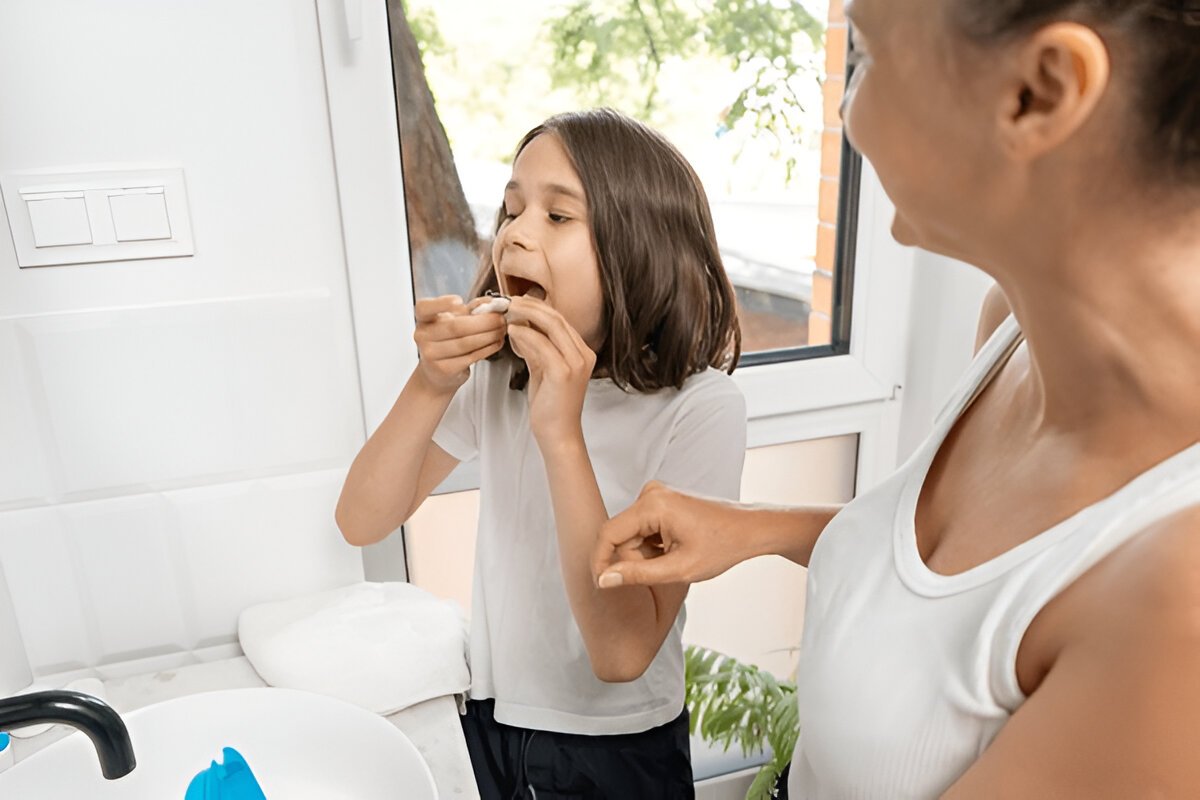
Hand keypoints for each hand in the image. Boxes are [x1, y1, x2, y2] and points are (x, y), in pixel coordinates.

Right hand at [413, 295, 506, 393]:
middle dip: (484, 322)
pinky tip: (496, 342)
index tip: (459, 301)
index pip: (424, 307)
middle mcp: (423, 336)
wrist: (437, 371)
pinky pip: (471, 356)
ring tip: (501, 330)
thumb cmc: (447, 341)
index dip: (441, 303)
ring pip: (466, 343)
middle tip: (500, 318)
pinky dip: (488, 348)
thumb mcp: (455, 320)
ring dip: (489, 335)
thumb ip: (471, 309)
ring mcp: (431, 354)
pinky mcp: (445, 369)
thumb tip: (490, 302)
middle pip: (455, 326)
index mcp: (424, 319)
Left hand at [505, 295, 595, 442]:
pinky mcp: (564, 373)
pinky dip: (525, 335)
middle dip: (531, 306)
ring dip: (526, 316)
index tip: (518, 302)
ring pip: (551, 326)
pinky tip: (512, 332)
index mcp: (582, 353)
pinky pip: (542, 345)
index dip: (538, 307)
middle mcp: (584, 355)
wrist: (558, 434)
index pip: (560, 320)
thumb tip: (521, 328)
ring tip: (508, 313)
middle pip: (557, 318)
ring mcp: (576, 363)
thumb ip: (537, 349)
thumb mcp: (544, 371)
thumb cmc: (551, 406)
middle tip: (510, 302)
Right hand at [592, 482, 754, 587]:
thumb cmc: (722, 546)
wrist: (751, 529)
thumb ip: (638, 575)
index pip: (608, 534)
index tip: (602, 585)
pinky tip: (676, 550)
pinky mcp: (661, 501)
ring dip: (645, 555)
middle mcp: (650, 493)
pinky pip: (642, 529)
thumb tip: (604, 579)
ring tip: (675, 560)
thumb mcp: (680, 569)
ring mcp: (656, 495)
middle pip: (620, 536)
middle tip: (664, 572)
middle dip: (634, 560)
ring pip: (631, 535)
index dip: (600, 562)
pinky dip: (653, 547)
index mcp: (652, 505)